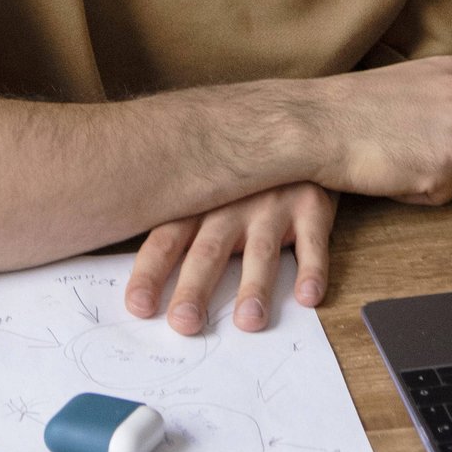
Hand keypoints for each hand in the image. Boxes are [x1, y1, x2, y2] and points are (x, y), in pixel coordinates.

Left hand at [124, 183, 335, 336]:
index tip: (138, 306)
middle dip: (195, 286)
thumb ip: (179, 233)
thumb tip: (139, 294)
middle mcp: (232, 202)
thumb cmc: (242, 179)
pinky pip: (313, 240)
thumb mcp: (205, 192)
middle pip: (209, 249)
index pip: (167, 239)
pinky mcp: (312, 205)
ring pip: (261, 248)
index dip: (150, 272)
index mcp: (198, 203)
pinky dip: (312, 268)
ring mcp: (273, 203)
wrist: (299, 129)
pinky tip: (308, 297)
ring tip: (249, 321)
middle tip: (184, 322)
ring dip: (255, 286)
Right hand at [307, 56, 451, 204]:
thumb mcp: (410, 84)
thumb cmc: (351, 110)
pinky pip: (445, 197)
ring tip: (399, 161)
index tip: (432, 145)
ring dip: (439, 181)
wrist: (317, 123)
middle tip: (408, 153)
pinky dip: (419, 196)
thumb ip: (445, 100)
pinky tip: (392, 174)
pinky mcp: (449, 163)